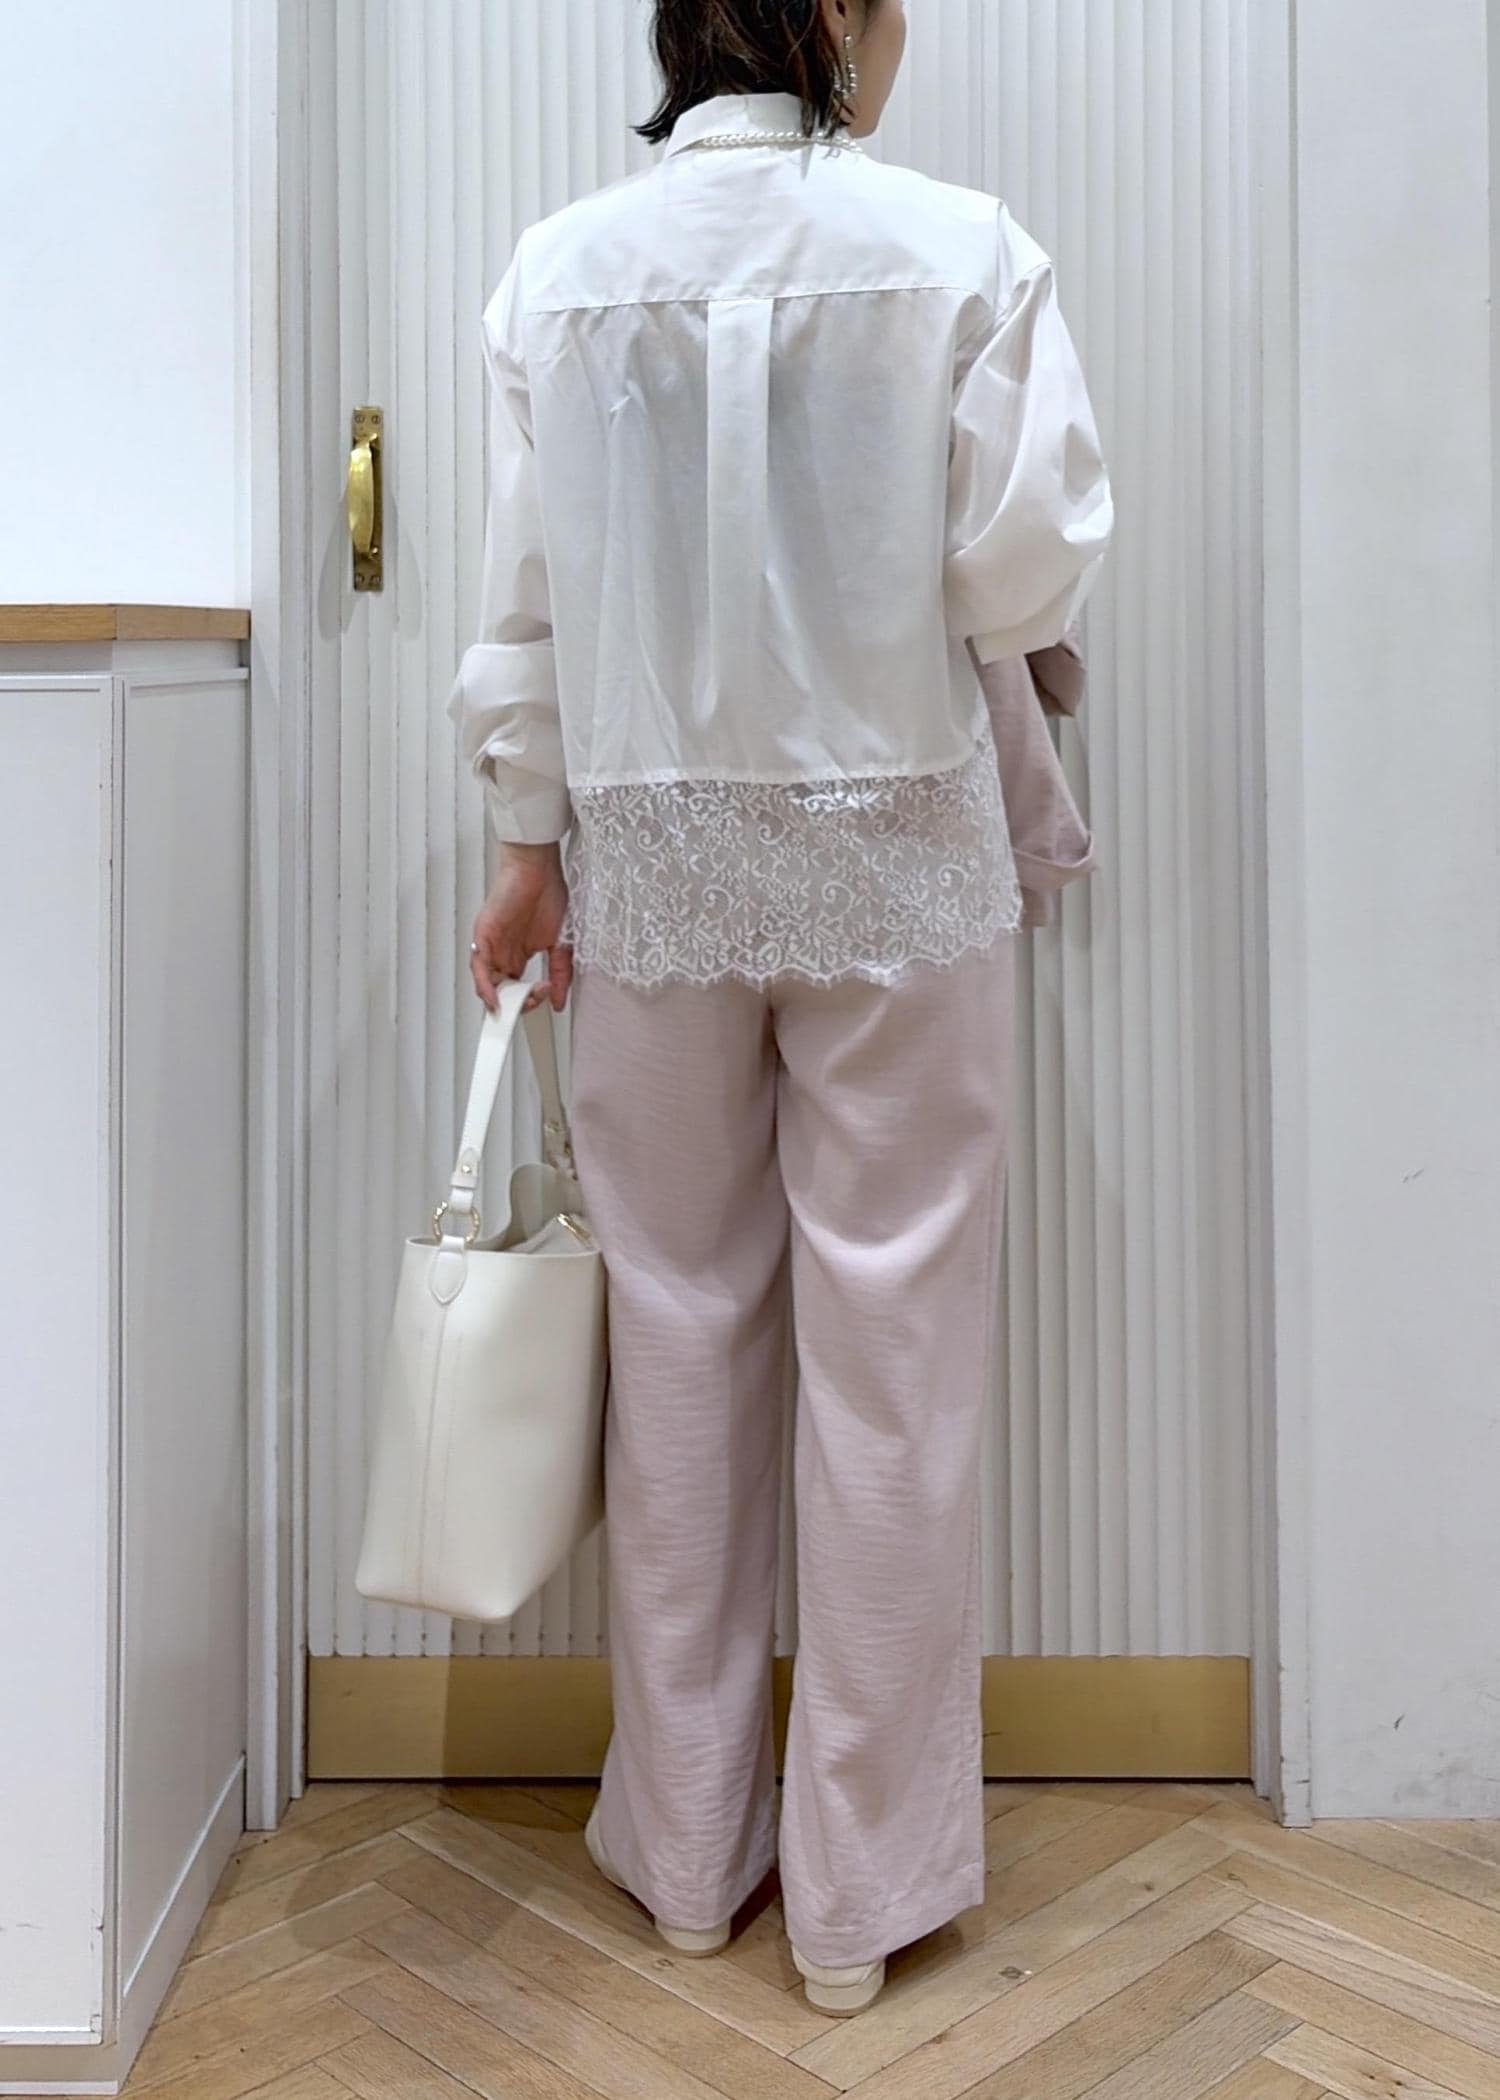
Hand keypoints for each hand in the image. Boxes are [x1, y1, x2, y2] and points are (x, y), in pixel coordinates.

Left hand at [468, 842, 573, 1013]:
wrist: (538, 868)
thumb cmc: (549, 893)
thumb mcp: (562, 943)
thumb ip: (560, 974)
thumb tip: (558, 1001)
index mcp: (520, 954)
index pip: (518, 988)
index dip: (529, 1000)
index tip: (545, 1002)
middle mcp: (503, 952)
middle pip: (502, 990)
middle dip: (518, 1003)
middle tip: (534, 1002)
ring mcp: (492, 945)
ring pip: (488, 983)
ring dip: (502, 1000)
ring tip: (518, 1004)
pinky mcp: (482, 936)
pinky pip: (479, 967)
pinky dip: (485, 987)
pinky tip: (494, 999)